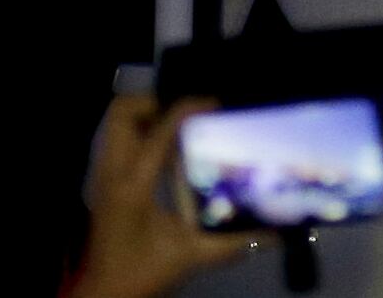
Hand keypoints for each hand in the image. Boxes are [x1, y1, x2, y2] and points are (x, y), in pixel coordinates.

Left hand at [70, 96, 255, 297]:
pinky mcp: (102, 185)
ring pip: (115, 125)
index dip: (187, 109)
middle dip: (155, 103)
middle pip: (122, 113)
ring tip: (180, 128)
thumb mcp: (193, 256)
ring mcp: (103, 177)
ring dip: (145, 117)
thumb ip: (236, 242)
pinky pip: (116, 143)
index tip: (215, 105)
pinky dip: (139, 135)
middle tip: (188, 115)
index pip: (158, 130)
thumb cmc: (143, 273)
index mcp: (134, 185)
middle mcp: (113, 173)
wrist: (103, 296)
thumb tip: (280, 233)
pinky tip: (167, 155)